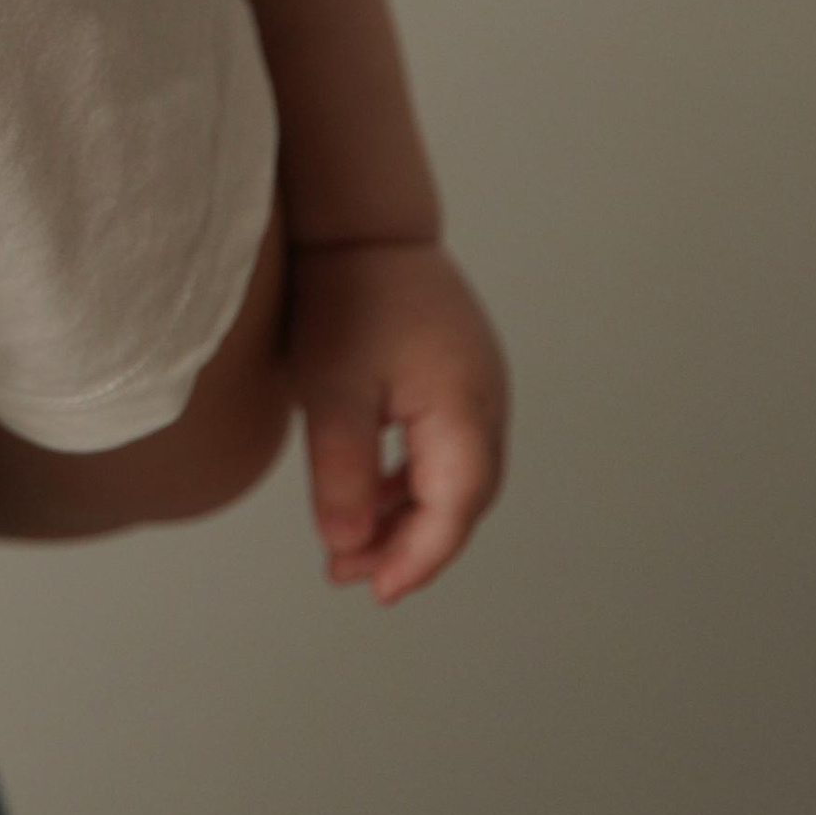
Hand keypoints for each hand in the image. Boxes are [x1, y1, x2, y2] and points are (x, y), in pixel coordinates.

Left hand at [286, 239, 507, 601]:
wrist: (360, 223)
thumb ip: (342, 470)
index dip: (417, 559)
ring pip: (454, 478)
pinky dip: (410, 483)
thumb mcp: (330, 388)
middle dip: (409, 547)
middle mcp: (485, 402)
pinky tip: (368, 500)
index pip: (454, 509)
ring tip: (347, 550)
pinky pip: (444, 449)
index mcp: (463, 408)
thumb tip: (347, 544)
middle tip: (351, 575)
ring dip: (407, 518)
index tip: (376, 591)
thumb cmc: (345, 296)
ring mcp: (477, 388)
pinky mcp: (457, 379)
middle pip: (461, 501)